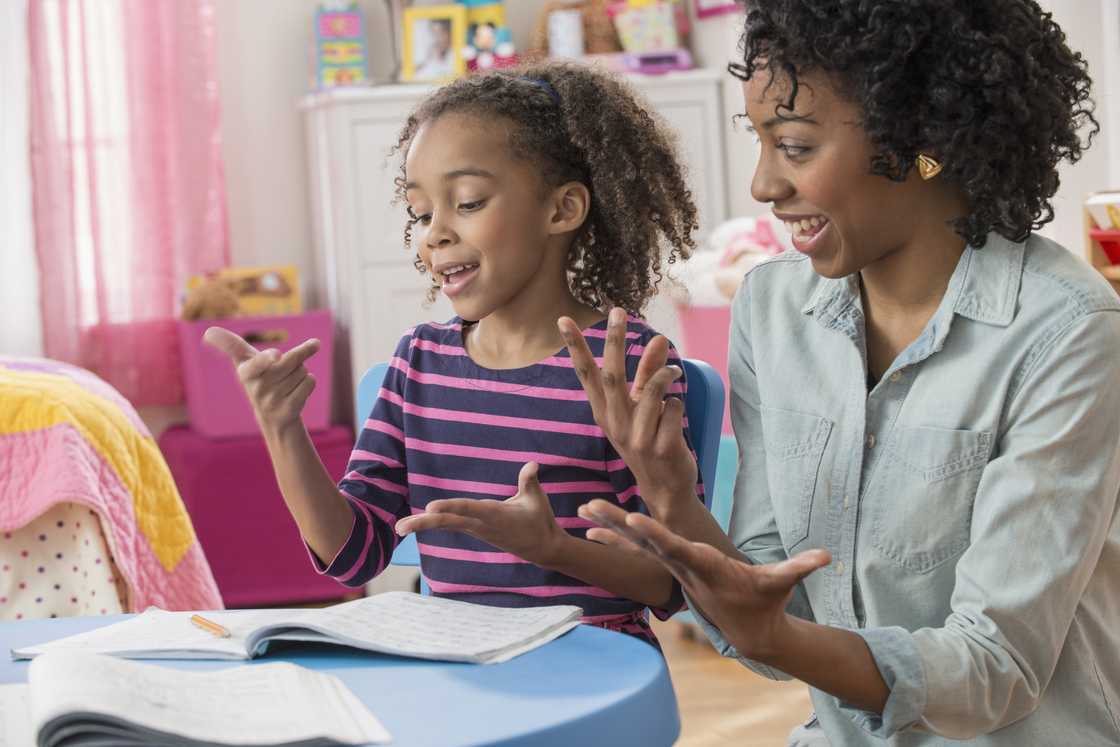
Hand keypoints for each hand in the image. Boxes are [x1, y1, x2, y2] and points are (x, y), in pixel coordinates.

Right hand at [203, 327, 319, 434]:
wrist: (272, 416)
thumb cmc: (258, 378)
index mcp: (245, 373)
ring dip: (300, 372)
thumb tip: (208, 332)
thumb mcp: (244, 360)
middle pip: (290, 359)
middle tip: (286, 364)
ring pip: (302, 370)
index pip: (254, 363)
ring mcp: (273, 401)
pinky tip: (295, 392)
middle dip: (297, 355)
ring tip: (287, 382)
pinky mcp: (289, 409)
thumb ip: (230, 344)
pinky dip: (308, 383)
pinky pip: (309, 382)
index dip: (265, 359)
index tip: (275, 355)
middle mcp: (257, 388)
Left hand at [394, 462, 568, 566]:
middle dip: (424, 524)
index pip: (469, 509)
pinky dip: (433, 524)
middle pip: (448, 522)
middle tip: (400, 528)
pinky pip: (450, 525)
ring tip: (399, 527)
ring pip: (446, 525)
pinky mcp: (474, 531)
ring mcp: (476, 530)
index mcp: (495, 516)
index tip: (431, 507)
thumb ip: (529, 481)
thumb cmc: (539, 520)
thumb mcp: (537, 499)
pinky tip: (416, 523)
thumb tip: (532, 464)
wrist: (541, 548)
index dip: (450, 507)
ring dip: (423, 525)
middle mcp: (481, 525)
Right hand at [558, 307, 697, 516]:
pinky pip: (673, 408)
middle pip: (612, 375)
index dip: (575, 347)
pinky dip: (678, 404)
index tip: (563, 320)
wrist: (665, 489)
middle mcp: (616, 424)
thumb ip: (649, 373)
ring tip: (674, 372)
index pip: (587, 375)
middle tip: (617, 311)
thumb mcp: (642, 408)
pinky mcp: (661, 447)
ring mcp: (637, 437)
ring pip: (651, 390)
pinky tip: (677, 414)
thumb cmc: (650, 441)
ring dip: (665, 375)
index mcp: (605, 413)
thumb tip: (658, 337)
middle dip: (614, 341)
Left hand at [579, 499, 830, 658]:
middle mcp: (683, 567)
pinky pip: (639, 551)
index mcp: (705, 567)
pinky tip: (592, 528)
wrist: (748, 632)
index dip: (655, 535)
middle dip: (619, 525)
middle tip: (593, 506)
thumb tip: (827, 556)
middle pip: (646, 543)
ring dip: (610, 527)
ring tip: (584, 509)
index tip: (633, 519)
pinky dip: (616, 539)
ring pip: (638, 545)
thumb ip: (799, 568)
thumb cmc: (765, 602)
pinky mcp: (671, 567)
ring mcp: (674, 568)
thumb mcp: (781, 585)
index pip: (677, 549)